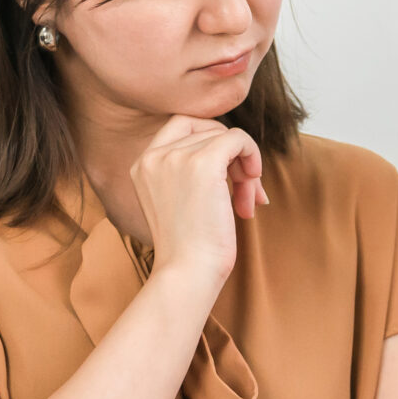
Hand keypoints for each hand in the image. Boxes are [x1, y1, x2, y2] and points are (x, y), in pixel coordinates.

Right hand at [128, 114, 264, 287]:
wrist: (188, 272)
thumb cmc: (190, 248)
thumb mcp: (179, 200)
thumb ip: (192, 170)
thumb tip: (236, 147)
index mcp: (142, 164)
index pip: (181, 125)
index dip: (210, 140)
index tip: (226, 173)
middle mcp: (154, 155)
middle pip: (207, 132)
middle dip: (232, 159)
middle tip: (244, 191)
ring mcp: (176, 156)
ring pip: (225, 137)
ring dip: (245, 169)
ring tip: (247, 203)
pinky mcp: (203, 162)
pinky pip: (238, 138)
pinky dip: (253, 155)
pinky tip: (255, 186)